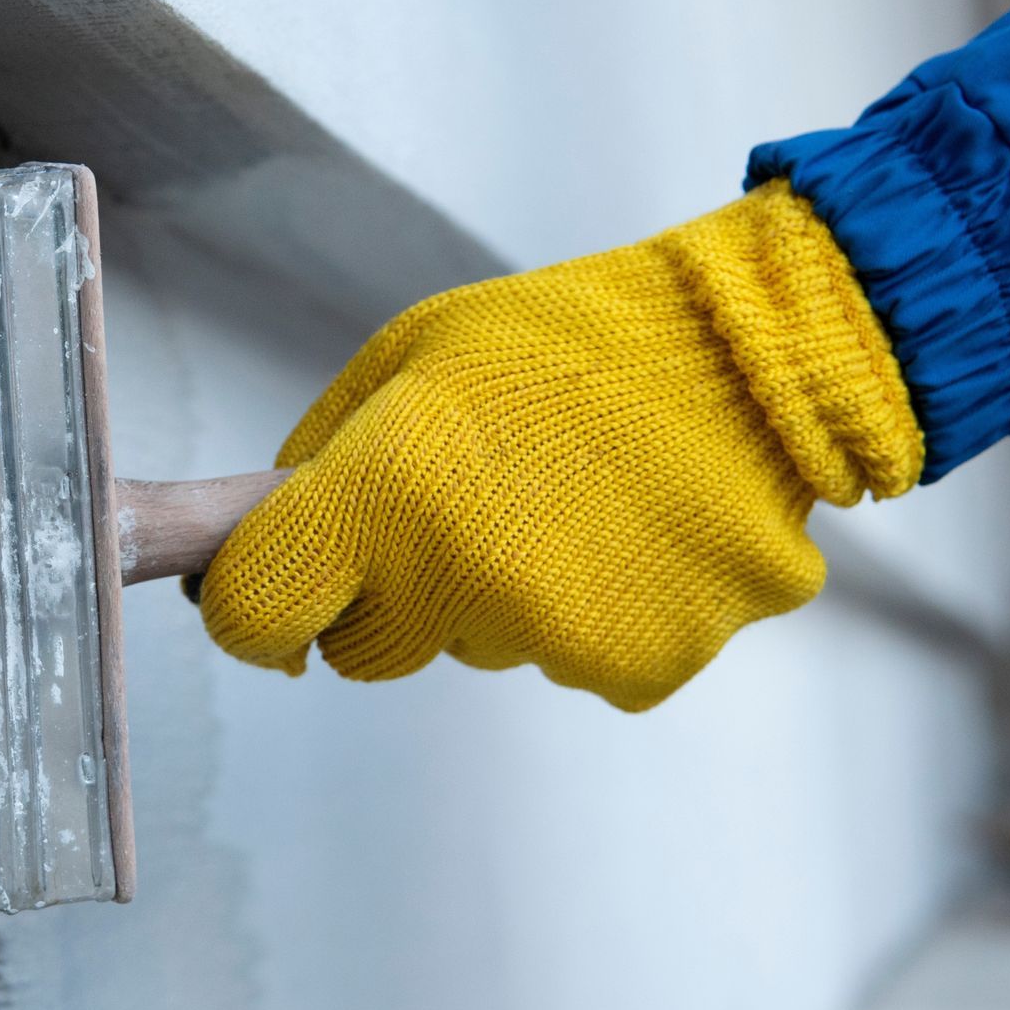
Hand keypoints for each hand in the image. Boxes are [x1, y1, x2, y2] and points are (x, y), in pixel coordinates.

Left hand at [198, 181, 922, 709]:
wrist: (758, 354)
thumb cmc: (567, 339)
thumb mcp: (413, 355)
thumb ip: (322, 455)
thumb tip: (259, 536)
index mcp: (387, 492)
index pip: (255, 614)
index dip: (250, 609)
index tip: (276, 593)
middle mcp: (463, 580)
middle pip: (363, 650)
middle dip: (383, 595)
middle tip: (455, 508)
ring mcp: (555, 636)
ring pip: (473, 648)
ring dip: (496, 594)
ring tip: (564, 498)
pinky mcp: (638, 670)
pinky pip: (567, 662)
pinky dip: (587, 615)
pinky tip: (624, 536)